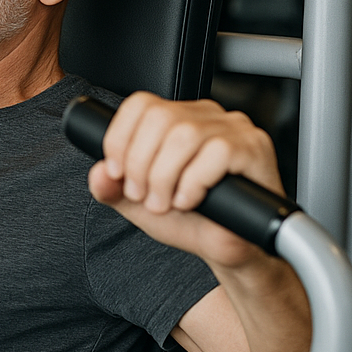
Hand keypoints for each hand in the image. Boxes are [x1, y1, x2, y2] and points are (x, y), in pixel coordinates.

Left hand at [88, 92, 282, 269]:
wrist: (229, 248)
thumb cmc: (193, 220)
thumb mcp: (139, 205)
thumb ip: (113, 188)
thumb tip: (98, 173)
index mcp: (178, 119)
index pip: (141, 104)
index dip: (120, 138)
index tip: (117, 172)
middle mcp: (206, 116)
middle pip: (159, 118)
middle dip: (141, 164)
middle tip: (145, 196)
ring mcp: (234, 129)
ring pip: (185, 135)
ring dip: (165, 177)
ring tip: (166, 202)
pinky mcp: (253, 148)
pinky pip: (217, 153)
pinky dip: (194, 183)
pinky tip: (192, 201)